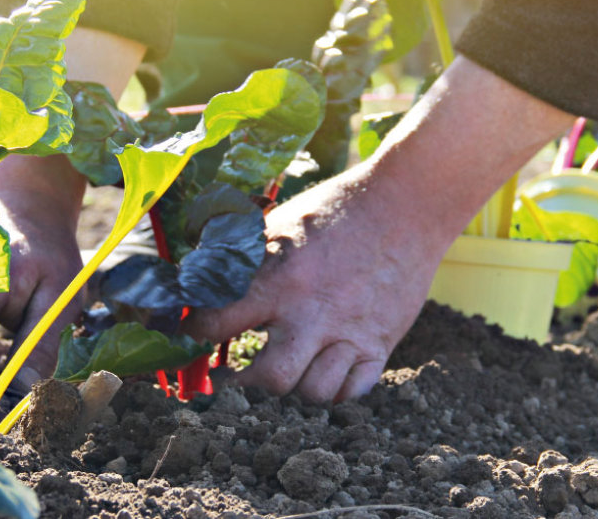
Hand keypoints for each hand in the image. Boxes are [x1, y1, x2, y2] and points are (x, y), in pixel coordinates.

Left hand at [183, 56, 574, 403]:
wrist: (403, 205)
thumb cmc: (333, 212)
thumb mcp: (277, 223)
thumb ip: (240, 255)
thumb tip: (197, 276)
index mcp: (277, 279)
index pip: (217, 324)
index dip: (195, 332)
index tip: (194, 332)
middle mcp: (311, 314)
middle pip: (270, 380)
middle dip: (245, 382)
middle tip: (233, 375)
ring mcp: (349, 333)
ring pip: (312, 392)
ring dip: (293, 384)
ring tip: (283, 367)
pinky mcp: (380, 343)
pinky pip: (352, 391)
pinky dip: (334, 388)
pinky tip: (322, 368)